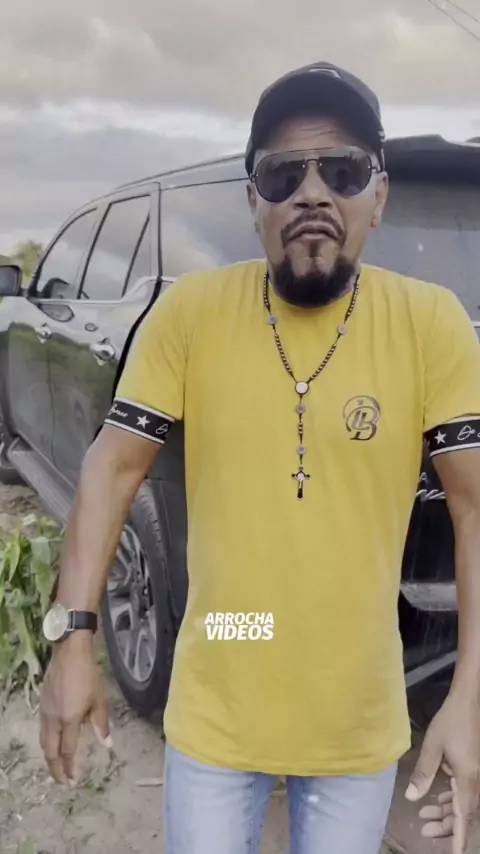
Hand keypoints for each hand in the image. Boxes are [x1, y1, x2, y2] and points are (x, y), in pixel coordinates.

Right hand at [39, 633, 110, 786]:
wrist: (69, 654)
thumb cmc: (88, 676)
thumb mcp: (99, 700)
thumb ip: (101, 724)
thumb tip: (107, 745)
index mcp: (69, 720)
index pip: (67, 752)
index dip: (70, 768)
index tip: (73, 782)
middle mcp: (53, 720)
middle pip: (51, 752)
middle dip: (56, 770)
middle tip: (63, 782)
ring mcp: (45, 712)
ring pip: (44, 742)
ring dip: (50, 757)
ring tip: (57, 767)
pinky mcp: (42, 705)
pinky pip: (43, 730)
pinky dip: (47, 743)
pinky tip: (53, 743)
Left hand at [405, 692, 479, 852]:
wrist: (470, 700)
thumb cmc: (451, 720)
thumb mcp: (433, 747)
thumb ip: (423, 774)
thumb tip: (412, 798)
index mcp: (468, 779)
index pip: (464, 817)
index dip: (459, 837)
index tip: (454, 853)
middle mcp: (475, 781)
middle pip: (464, 813)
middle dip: (446, 826)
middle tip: (424, 830)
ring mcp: (476, 774)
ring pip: (464, 803)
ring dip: (447, 811)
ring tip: (425, 816)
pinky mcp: (473, 767)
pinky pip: (464, 791)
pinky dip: (452, 798)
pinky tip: (437, 797)